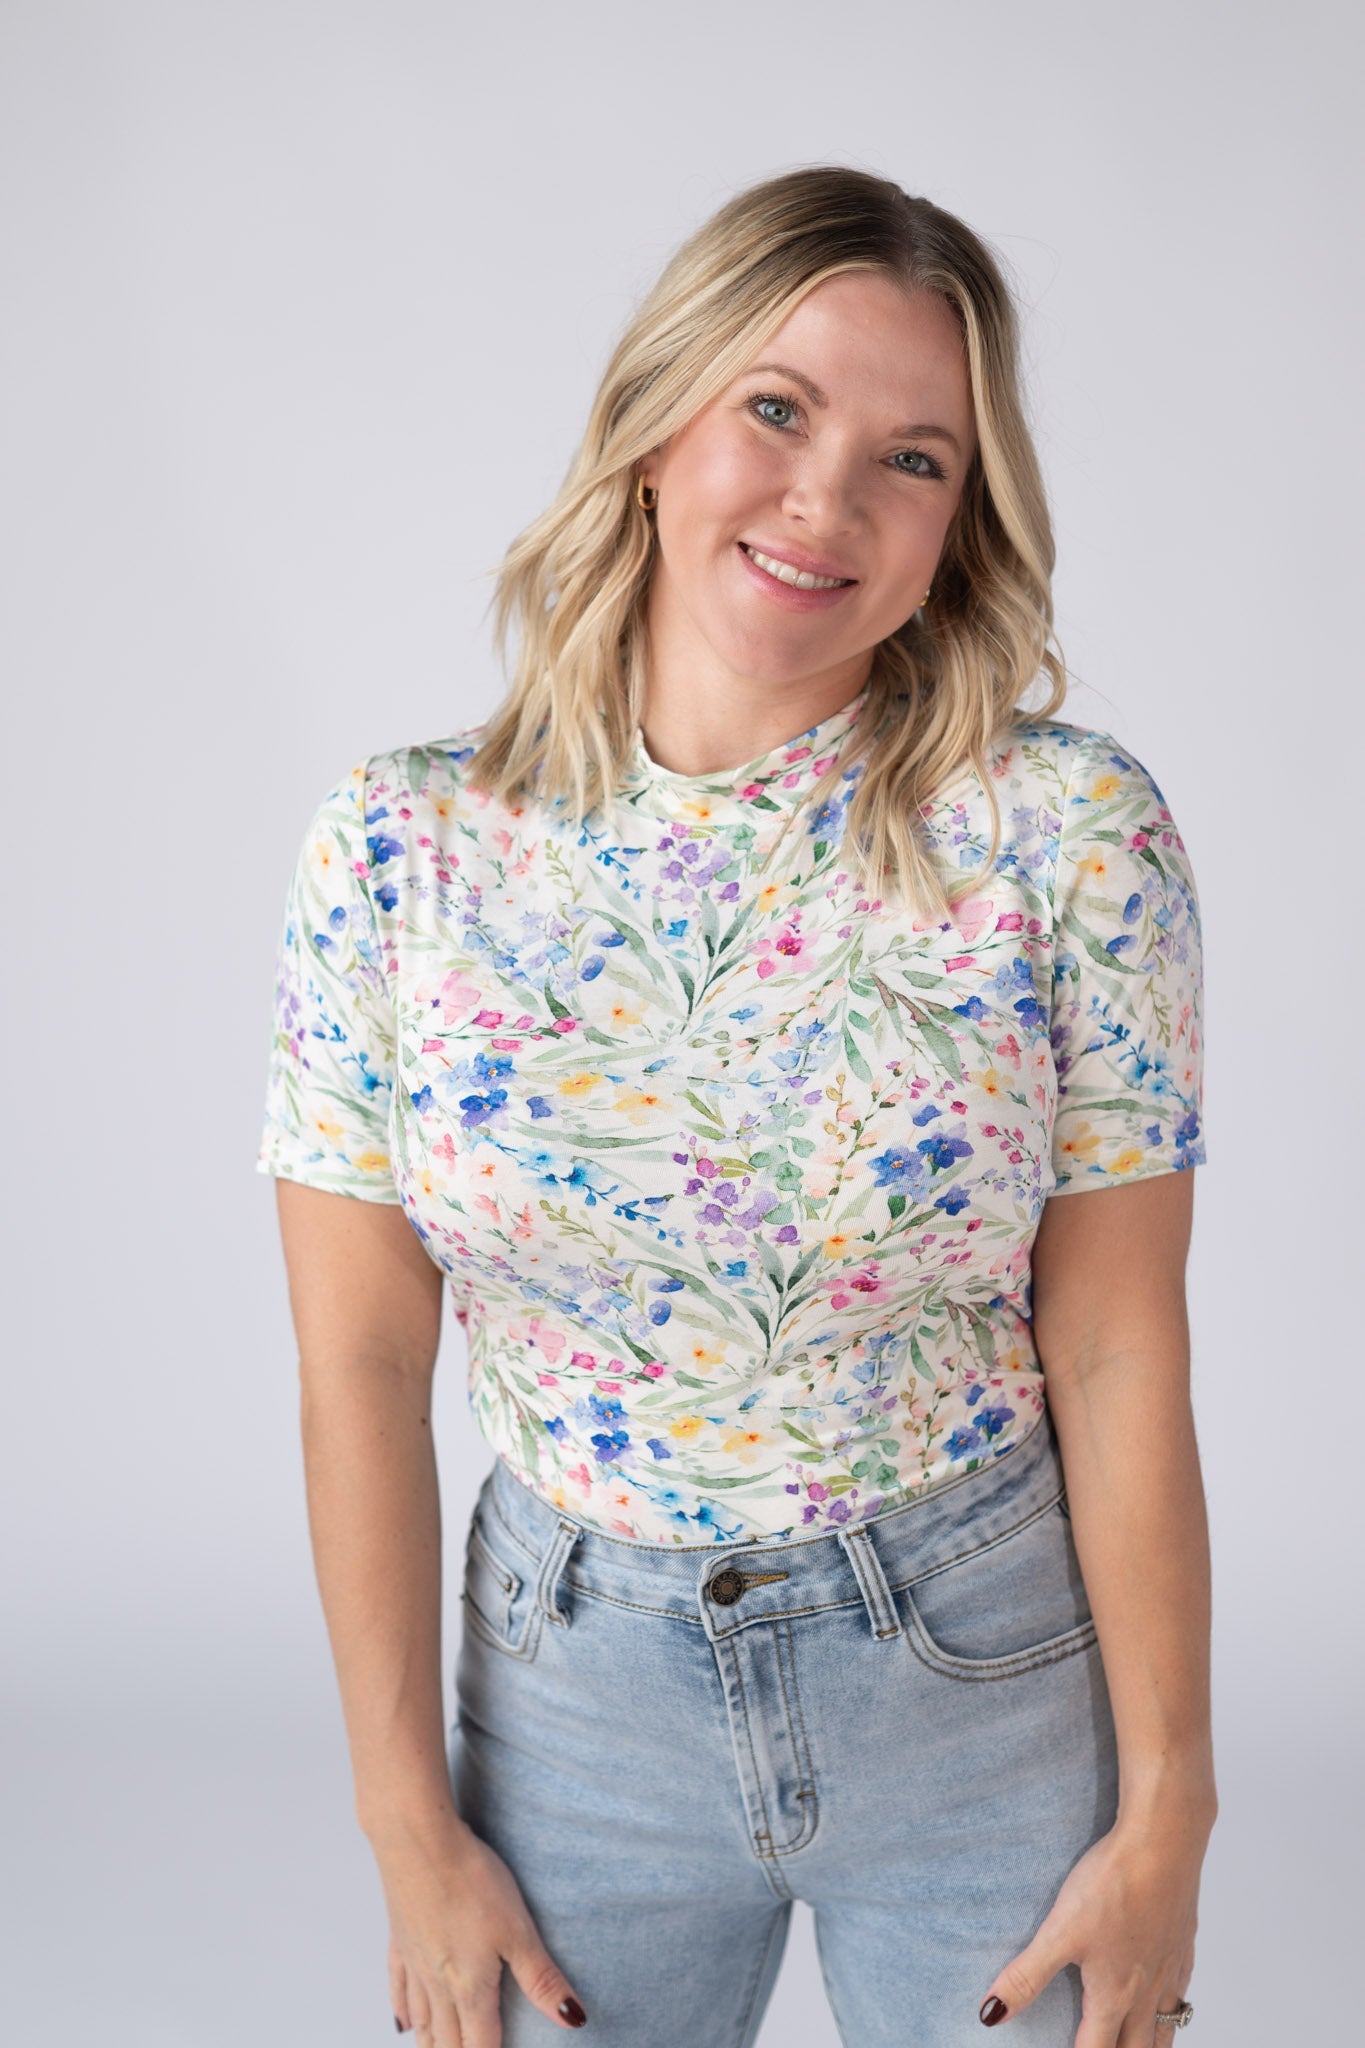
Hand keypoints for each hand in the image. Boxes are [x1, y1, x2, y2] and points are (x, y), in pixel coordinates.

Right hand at [370, 1810, 587, 2043]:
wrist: (418, 1841)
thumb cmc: (471, 1881)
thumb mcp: (518, 1929)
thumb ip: (543, 1979)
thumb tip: (574, 2020)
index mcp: (470, 1988)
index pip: (481, 2047)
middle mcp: (438, 1986)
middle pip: (447, 2044)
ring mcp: (414, 1964)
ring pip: (421, 2024)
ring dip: (432, 2046)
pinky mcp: (399, 1940)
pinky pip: (398, 1989)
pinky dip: (404, 2013)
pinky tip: (404, 2023)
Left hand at [977, 1809, 1208, 2043]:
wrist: (1163, 1841)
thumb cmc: (1113, 1884)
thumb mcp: (1060, 1931)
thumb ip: (1026, 1976)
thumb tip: (990, 2015)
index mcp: (1114, 1995)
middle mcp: (1147, 1992)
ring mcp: (1170, 1970)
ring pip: (1165, 2030)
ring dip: (1147, 2046)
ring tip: (1131, 2045)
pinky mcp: (1183, 1945)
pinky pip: (1180, 1996)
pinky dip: (1169, 2013)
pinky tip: (1162, 2000)